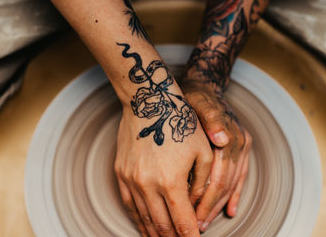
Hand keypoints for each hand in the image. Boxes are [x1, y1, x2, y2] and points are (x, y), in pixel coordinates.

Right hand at [115, 102, 212, 236]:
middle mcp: (148, 185)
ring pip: (143, 218)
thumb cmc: (180, 123)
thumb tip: (196, 210)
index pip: (182, 222)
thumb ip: (203, 185)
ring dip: (154, 233)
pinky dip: (137, 220)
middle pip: (161, 225)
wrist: (149, 102)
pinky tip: (144, 226)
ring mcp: (131, 180)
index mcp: (171, 181)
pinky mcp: (121, 173)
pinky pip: (128, 205)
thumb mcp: (203, 152)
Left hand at [181, 80, 251, 231]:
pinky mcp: (242, 150)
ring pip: (232, 183)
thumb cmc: (195, 97)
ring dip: (220, 205)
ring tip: (205, 222)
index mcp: (230, 136)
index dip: (206, 197)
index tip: (192, 214)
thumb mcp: (197, 103)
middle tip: (196, 225)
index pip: (218, 176)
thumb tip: (222, 138)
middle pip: (226, 183)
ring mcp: (242, 147)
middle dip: (210, 206)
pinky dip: (234, 195)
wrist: (205, 86)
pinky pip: (240, 177)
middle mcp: (239, 143)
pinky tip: (230, 211)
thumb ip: (211, 119)